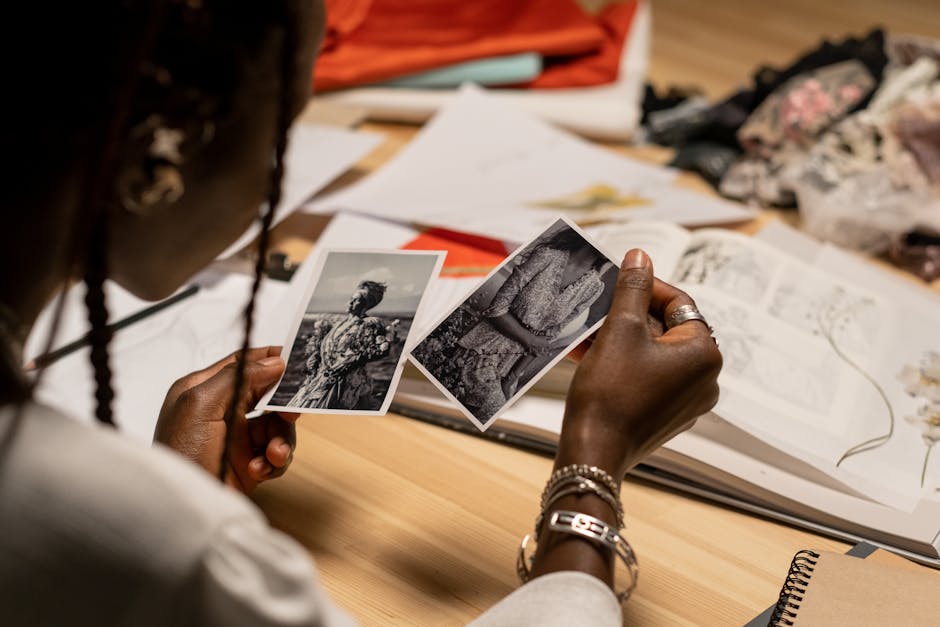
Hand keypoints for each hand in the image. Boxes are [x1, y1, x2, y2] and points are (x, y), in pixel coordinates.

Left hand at [153, 346, 298, 492]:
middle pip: (266, 394)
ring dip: (281, 439)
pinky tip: (260, 470)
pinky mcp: (250, 464)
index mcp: (203, 391)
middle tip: (291, 411)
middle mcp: (222, 412)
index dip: (268, 359)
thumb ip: (237, 377)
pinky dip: (275, 461)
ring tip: (272, 454)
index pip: (242, 364)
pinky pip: (278, 454)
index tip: (296, 358)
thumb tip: (274, 362)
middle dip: (282, 404)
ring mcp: (238, 439)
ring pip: (278, 426)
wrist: (182, 513)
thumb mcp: (200, 406)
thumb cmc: (180, 457)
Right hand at [528, 249, 720, 584]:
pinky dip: (624, 363)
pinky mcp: (666, 416)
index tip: (618, 278)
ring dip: (621, 338)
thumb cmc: (610, 394)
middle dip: (629, 316)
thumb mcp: (620, 329)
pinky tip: (592, 355)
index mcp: (704, 354)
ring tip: (589, 331)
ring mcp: (687, 402)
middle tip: (599, 307)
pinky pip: (648, 377)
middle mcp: (705, 380)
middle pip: (666, 329)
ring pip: (653, 353)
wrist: (594, 452)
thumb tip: (640, 256)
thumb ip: (633, 288)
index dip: (646, 287)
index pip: (679, 304)